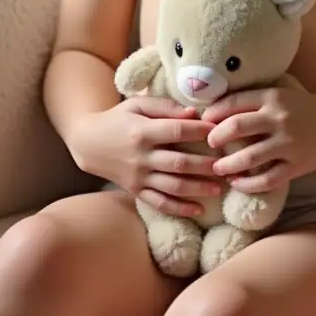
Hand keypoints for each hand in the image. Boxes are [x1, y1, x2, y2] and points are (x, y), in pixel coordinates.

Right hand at [68, 98, 220, 217]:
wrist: (87, 143)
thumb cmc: (118, 119)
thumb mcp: (138, 105)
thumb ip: (165, 107)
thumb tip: (194, 112)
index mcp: (143, 132)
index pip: (178, 131)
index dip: (201, 131)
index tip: (219, 131)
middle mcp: (141, 157)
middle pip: (179, 163)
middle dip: (206, 165)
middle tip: (228, 165)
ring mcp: (138, 177)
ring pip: (172, 186)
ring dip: (198, 188)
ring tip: (220, 187)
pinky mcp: (135, 190)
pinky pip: (159, 203)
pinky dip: (179, 209)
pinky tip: (198, 210)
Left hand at [203, 84, 315, 191]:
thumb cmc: (304, 110)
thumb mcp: (282, 96)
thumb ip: (254, 101)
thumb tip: (214, 110)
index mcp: (274, 97)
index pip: (234, 102)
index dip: (214, 113)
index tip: (204, 122)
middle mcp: (280, 119)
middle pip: (236, 127)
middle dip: (215, 138)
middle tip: (209, 144)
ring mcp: (288, 143)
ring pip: (248, 157)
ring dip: (227, 165)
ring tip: (217, 168)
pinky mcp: (296, 165)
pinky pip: (266, 179)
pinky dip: (247, 184)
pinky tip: (237, 183)